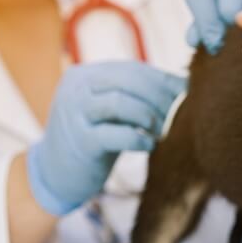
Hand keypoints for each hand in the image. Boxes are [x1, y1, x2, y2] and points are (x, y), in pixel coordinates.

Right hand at [27, 62, 186, 215]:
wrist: (56, 174)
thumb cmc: (95, 139)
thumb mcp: (112, 111)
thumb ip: (135, 95)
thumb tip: (183, 84)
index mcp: (85, 75)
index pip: (131, 68)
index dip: (162, 80)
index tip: (185, 93)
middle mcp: (76, 88)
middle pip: (128, 80)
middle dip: (159, 97)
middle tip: (175, 115)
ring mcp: (74, 114)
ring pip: (119, 103)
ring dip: (149, 116)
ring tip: (161, 130)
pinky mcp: (81, 142)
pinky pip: (116, 135)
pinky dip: (139, 138)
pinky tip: (149, 145)